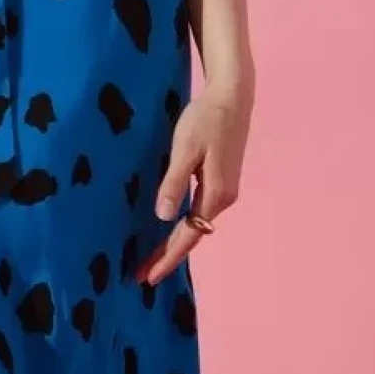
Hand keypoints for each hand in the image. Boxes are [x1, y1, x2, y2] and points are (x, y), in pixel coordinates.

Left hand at [135, 73, 253, 286]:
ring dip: (175, 243)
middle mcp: (223, 198)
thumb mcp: (185, 148)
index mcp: (215, 194)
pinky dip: (184, 227)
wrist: (233, 96)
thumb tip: (163, 217)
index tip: (148, 277)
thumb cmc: (206, 118)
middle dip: (168, 256)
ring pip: (197, 226)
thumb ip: (174, 182)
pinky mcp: (220, 182)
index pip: (188, 236)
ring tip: (151, 257)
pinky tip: (169, 228)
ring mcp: (225, 191)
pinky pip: (199, 213)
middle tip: (142, 274)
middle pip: (193, 236)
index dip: (167, 258)